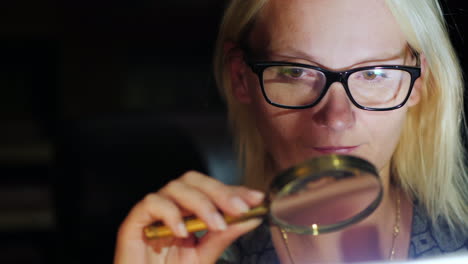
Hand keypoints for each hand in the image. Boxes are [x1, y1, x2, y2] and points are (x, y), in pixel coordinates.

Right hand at [114, 171, 264, 263]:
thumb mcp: (203, 257)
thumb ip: (223, 236)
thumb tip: (252, 219)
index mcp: (188, 212)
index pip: (212, 190)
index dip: (233, 190)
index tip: (256, 198)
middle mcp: (171, 206)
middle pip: (194, 180)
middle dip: (220, 192)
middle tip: (240, 208)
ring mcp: (153, 212)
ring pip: (176, 188)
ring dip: (200, 203)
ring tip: (215, 224)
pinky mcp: (134, 221)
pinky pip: (151, 203)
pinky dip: (170, 213)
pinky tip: (182, 231)